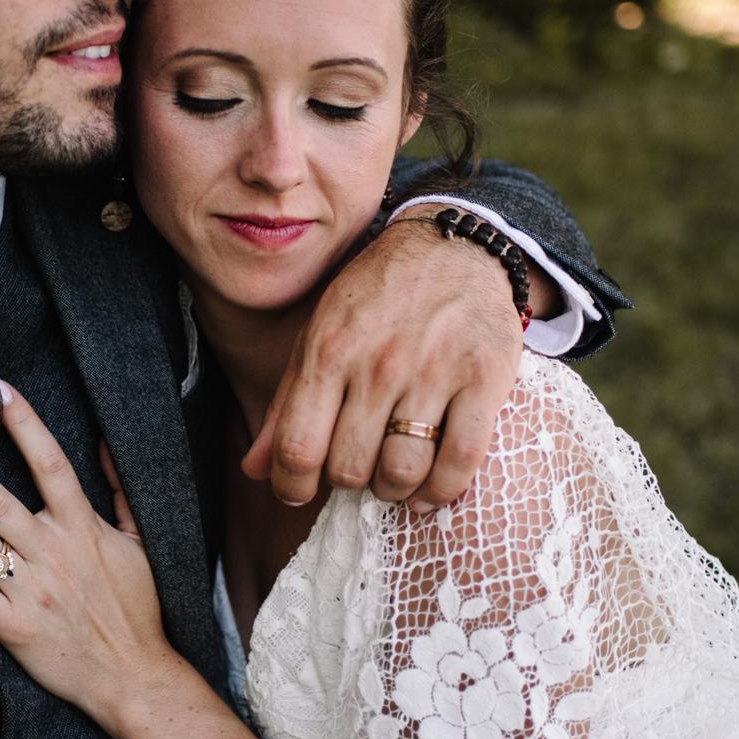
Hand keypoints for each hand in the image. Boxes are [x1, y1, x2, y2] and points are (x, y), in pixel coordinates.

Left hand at [0, 390, 179, 732]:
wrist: (133, 677)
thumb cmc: (136, 610)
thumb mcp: (140, 543)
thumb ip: (119, 490)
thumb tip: (105, 443)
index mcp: (83, 527)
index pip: (51, 463)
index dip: (24, 423)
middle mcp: (53, 552)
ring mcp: (31, 589)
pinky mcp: (14, 625)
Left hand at [243, 217, 523, 510]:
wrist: (452, 247)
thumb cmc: (376, 297)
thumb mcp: (318, 336)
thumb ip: (287, 404)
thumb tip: (254, 469)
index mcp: (328, 351)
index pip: (298, 447)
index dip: (292, 485)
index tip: (298, 492)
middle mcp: (378, 363)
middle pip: (350, 468)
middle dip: (347, 481)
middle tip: (357, 467)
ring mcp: (433, 371)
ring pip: (403, 470)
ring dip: (392, 489)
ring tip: (392, 475)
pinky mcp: (483, 378)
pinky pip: (460, 459)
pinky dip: (441, 489)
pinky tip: (428, 489)